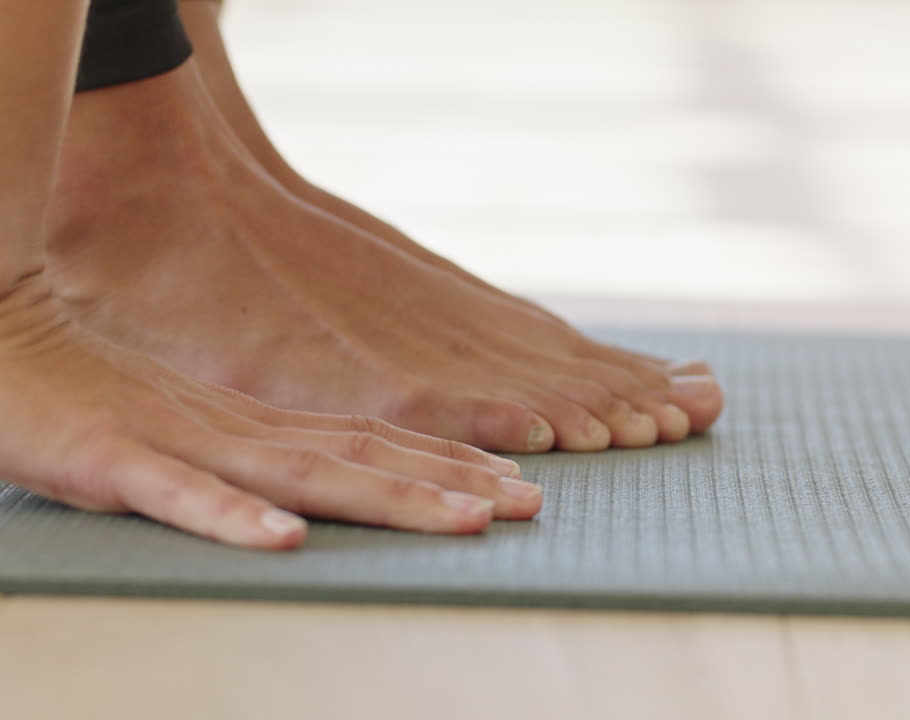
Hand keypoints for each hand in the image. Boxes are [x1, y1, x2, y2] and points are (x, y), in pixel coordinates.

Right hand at [0, 272, 541, 548]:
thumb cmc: (87, 394)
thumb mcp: (188, 426)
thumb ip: (251, 453)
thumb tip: (310, 494)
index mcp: (258, 423)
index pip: (372, 446)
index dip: (445, 467)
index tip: (514, 487)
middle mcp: (238, 429)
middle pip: (365, 461)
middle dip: (452, 486)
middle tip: (531, 505)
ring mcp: (179, 442)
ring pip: (303, 474)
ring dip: (391, 499)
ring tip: (465, 521)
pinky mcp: (108, 460)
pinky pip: (179, 495)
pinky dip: (234, 515)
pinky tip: (285, 538)